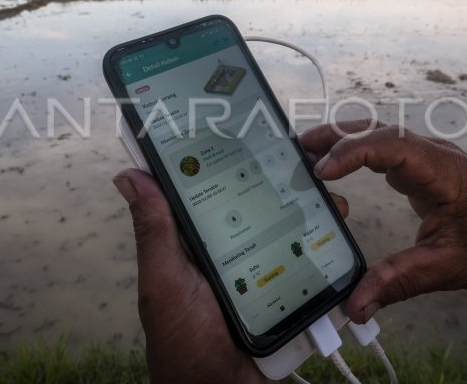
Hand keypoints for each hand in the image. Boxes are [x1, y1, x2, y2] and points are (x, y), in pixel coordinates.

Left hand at [113, 169, 351, 383]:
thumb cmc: (181, 341)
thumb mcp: (165, 282)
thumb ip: (154, 233)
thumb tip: (129, 176)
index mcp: (196, 238)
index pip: (210, 186)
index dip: (225, 157)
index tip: (245, 125)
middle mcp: (228, 246)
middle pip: (256, 201)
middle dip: (282, 180)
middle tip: (307, 162)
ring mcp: (258, 267)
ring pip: (286, 228)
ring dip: (309, 212)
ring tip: (332, 201)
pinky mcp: (282, 289)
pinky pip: (304, 262)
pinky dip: (321, 248)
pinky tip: (337, 233)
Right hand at [299, 120, 466, 324]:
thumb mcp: (447, 268)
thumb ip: (398, 282)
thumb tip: (355, 306)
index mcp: (445, 172)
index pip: (392, 146)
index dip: (354, 153)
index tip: (323, 171)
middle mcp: (435, 154)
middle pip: (380, 129)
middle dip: (337, 136)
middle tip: (297, 149)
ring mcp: (428, 156)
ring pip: (380, 133)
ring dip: (343, 138)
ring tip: (305, 150)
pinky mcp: (422, 165)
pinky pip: (385, 147)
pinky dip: (356, 150)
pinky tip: (335, 165)